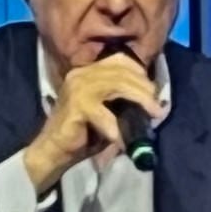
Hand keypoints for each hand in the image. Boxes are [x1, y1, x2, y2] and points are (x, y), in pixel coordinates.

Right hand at [24, 52, 163, 191]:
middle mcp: (81, 74)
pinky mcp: (75, 106)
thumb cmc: (83, 133)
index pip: (119, 59)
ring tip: (152, 114)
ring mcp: (77, 88)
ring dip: (138, 99)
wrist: (53, 151)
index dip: (140, 71)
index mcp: (87, 72)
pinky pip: (103, 112)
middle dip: (144, 87)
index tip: (153, 90)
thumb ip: (123, 100)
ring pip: (116, 84)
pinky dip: (115, 125)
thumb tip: (152, 100)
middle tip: (157, 107)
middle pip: (121, 71)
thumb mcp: (107, 111)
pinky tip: (122, 136)